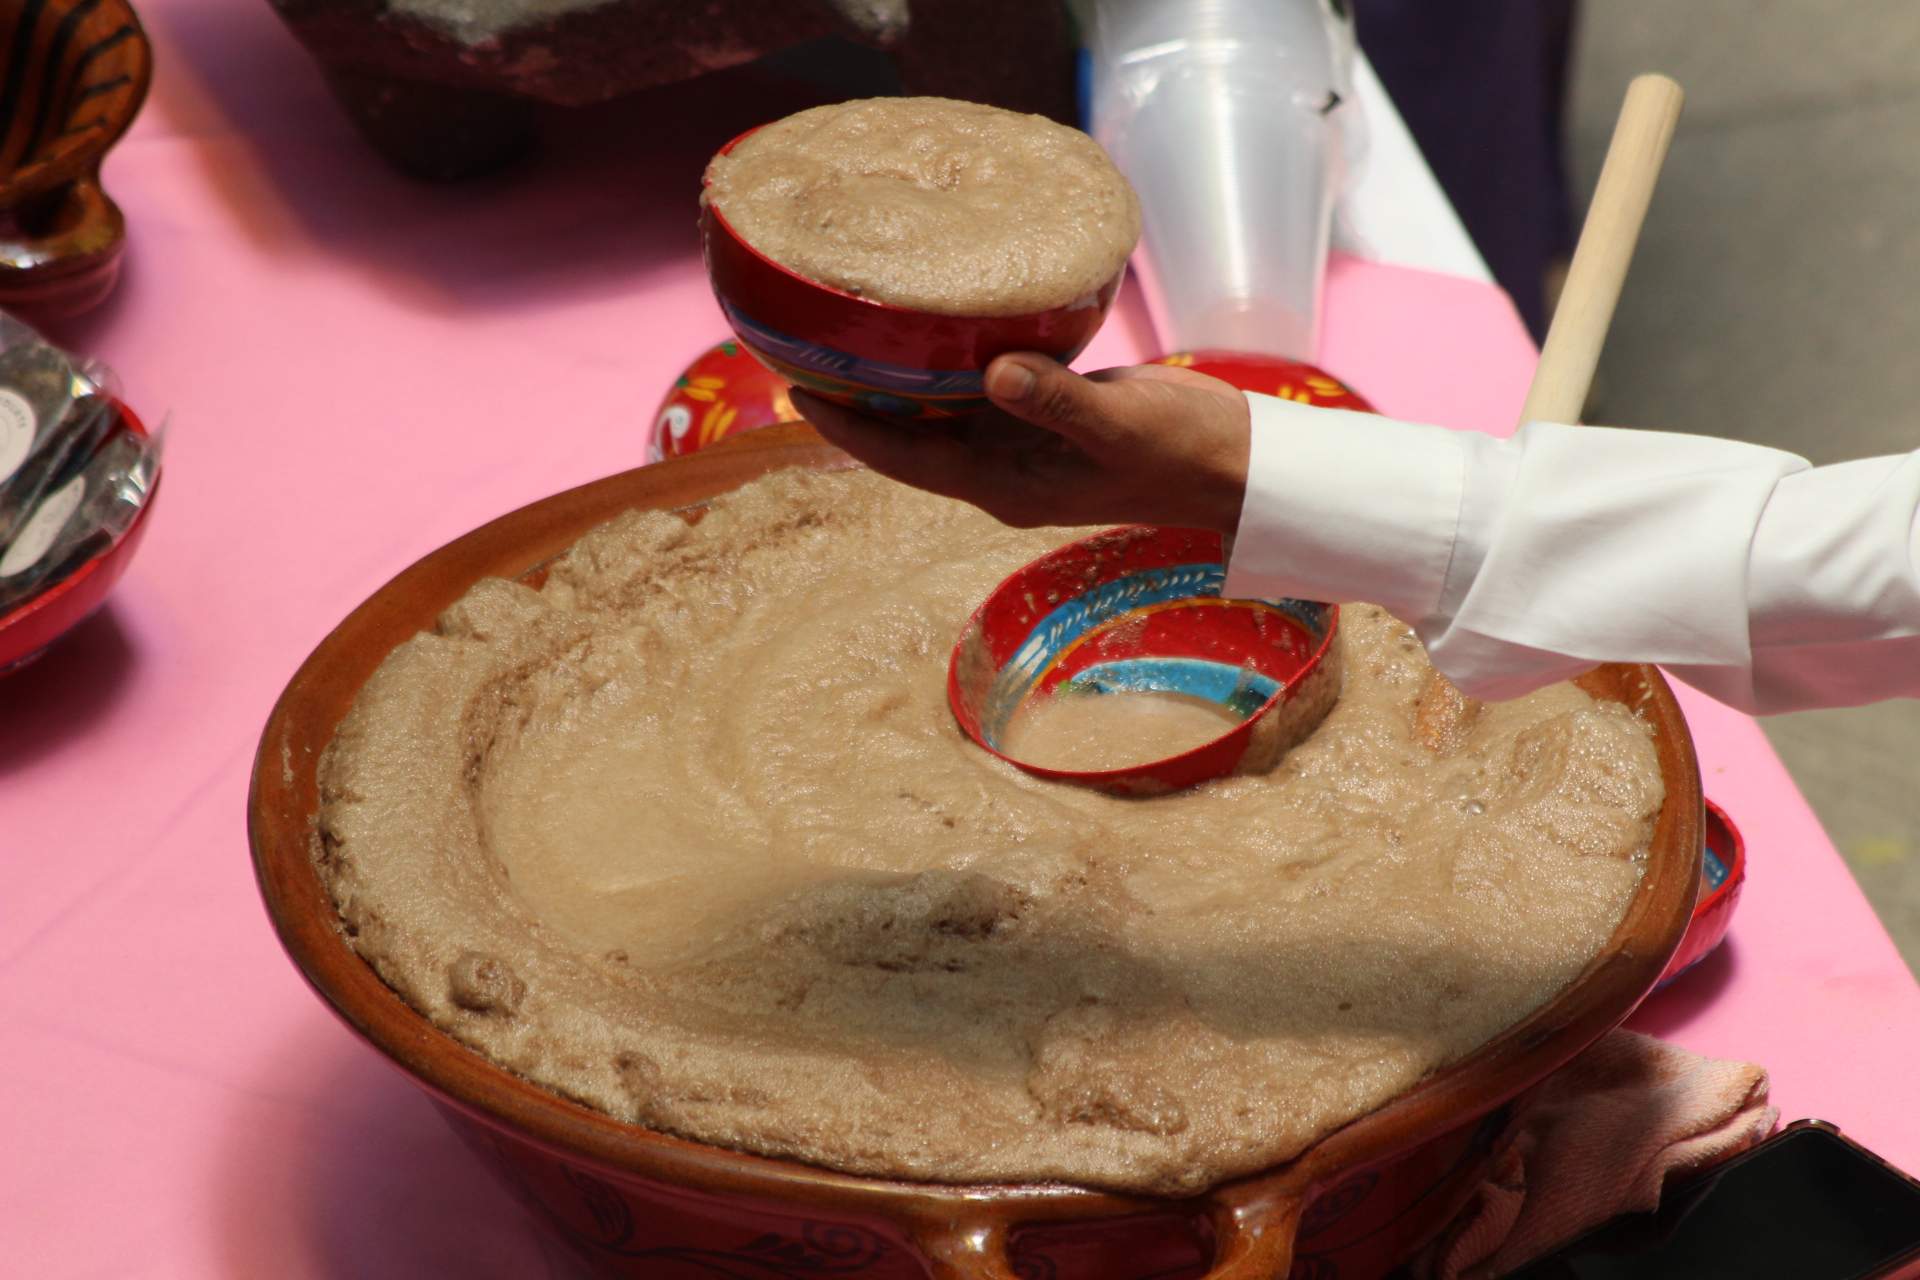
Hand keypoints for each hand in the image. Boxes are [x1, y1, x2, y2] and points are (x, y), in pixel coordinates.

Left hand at [792, 353, 1251, 534]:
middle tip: (798, 345)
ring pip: (937, 410)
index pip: (903, 458)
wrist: (1236, 463)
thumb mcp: (1119, 424)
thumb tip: (995, 373)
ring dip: (894, 378)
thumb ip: (1058, 401)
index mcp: (1004, 483)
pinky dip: (947, 360)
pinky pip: (978, 387)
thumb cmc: (1182, 453)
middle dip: (854, 400)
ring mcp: (1021, 443)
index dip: (848, 428)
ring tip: (844, 329)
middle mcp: (1000, 467)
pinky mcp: (1044, 413)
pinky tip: (926, 322)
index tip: (795, 391)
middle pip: (905, 437)